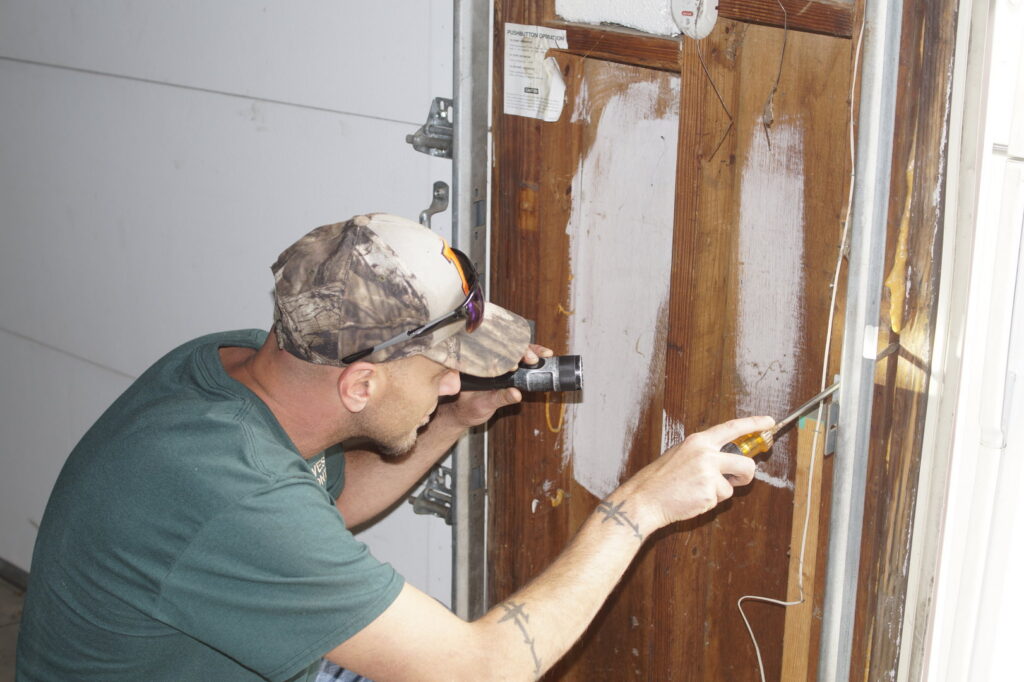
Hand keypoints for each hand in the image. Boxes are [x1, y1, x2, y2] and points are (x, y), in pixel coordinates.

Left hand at [439, 344, 554, 428]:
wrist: (466, 413)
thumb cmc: (469, 408)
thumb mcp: (484, 405)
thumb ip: (500, 398)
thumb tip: (516, 394)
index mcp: (477, 365)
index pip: (493, 352)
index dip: (506, 355)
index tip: (515, 364)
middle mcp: (486, 360)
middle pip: (507, 347)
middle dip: (522, 350)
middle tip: (534, 358)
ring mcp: (497, 363)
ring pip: (516, 350)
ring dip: (531, 351)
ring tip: (544, 354)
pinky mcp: (506, 368)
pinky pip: (520, 359)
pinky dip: (533, 357)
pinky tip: (543, 356)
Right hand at [622, 415, 772, 533]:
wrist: (645, 498)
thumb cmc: (661, 479)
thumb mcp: (681, 455)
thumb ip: (705, 453)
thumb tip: (729, 457)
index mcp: (698, 441)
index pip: (732, 428)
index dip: (754, 424)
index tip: (769, 422)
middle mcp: (705, 454)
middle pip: (745, 463)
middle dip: (746, 475)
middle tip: (738, 480)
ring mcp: (708, 473)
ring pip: (732, 486)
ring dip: (720, 492)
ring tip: (697, 491)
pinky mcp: (708, 493)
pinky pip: (720, 499)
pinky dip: (709, 503)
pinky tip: (692, 499)